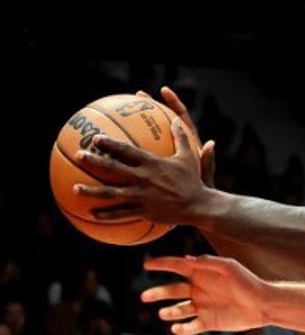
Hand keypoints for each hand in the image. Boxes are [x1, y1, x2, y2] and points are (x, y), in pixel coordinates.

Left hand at [72, 86, 216, 224]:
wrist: (199, 206)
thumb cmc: (194, 180)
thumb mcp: (189, 157)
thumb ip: (181, 138)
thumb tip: (177, 120)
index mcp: (152, 164)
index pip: (126, 151)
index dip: (110, 143)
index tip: (96, 138)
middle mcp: (143, 178)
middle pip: (113, 168)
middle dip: (94, 161)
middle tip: (79, 155)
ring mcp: (141, 196)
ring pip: (111, 193)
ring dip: (92, 191)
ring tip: (75, 188)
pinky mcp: (143, 211)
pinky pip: (121, 213)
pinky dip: (106, 213)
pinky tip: (93, 214)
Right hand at [142, 256, 269, 334]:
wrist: (263, 304)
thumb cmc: (248, 282)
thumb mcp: (230, 267)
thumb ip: (208, 262)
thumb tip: (187, 259)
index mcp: (202, 273)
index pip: (177, 266)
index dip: (161, 264)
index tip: (147, 265)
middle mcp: (198, 289)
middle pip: (171, 290)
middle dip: (157, 293)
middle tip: (145, 296)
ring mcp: (202, 306)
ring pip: (178, 309)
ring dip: (169, 312)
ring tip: (164, 313)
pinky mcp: (208, 322)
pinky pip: (190, 326)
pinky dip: (181, 329)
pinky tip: (177, 328)